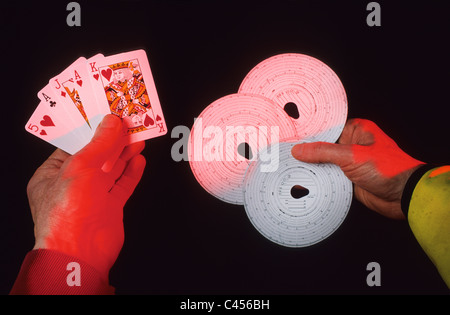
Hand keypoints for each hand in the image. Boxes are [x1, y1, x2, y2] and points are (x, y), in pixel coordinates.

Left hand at [27, 114, 145, 280]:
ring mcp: (93, 196)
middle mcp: (73, 184)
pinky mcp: (110, 207)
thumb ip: (100, 144)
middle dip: (113, 139)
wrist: (81, 251)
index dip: (92, 130)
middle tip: (128, 123)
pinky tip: (139, 160)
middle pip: (96, 155)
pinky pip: (123, 185)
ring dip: (125, 153)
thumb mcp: (81, 167)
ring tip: (138, 137)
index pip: (74, 145)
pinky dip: (132, 172)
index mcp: (53, 174)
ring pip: (112, 169)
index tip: (107, 116)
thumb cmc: (68, 212)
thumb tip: (112, 123)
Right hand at [291, 119, 423, 218]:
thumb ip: (323, 152)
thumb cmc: (390, 169)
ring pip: (324, 163)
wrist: (404, 195)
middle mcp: (353, 144)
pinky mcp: (349, 179)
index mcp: (357, 130)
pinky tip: (304, 179)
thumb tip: (301, 149)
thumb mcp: (351, 156)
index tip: (291, 136)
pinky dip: (319, 180)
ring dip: (312, 167)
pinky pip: (329, 177)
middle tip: (287, 152)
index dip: (309, 132)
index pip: (327, 128)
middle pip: (323, 146)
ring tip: (291, 166)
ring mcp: (350, 162)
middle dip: (307, 151)